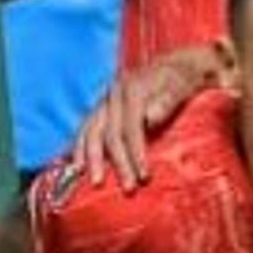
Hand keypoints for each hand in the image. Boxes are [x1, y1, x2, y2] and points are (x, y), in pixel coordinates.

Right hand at [68, 45, 220, 188]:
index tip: (144, 176)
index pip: (130, 127)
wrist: (176, 64)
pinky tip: (71, 161)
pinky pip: (85, 126)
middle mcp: (113, 93)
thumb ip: (165, 102)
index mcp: (132, 88)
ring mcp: (104, 99)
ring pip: (90, 129)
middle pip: (108, 132)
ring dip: (89, 157)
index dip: (135, 153)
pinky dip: (77, 144)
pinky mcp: (101, 106)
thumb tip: (149, 118)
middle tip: (127, 187)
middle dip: (116, 162)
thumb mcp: (180, 87)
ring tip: (90, 179)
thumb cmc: (181, 80)